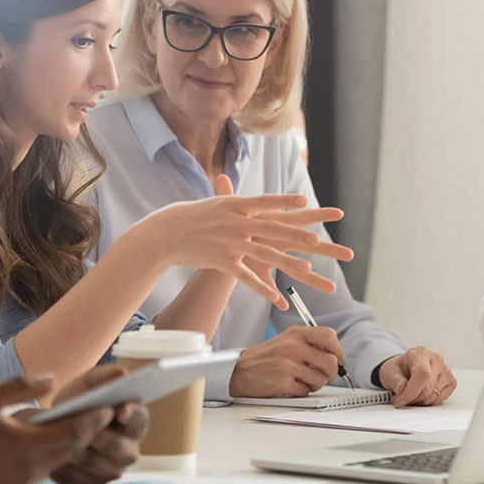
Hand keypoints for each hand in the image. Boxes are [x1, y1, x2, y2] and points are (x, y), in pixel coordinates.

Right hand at [0, 374, 113, 483]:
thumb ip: (21, 386)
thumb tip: (52, 379)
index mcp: (23, 448)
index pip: (72, 434)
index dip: (93, 420)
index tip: (109, 406)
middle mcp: (25, 473)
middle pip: (69, 452)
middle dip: (87, 432)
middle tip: (103, 414)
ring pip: (54, 464)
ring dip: (69, 446)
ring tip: (81, 425)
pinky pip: (38, 475)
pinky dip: (49, 458)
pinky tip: (48, 443)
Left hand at [49, 365, 148, 483]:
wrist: (56, 424)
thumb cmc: (79, 401)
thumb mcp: (88, 383)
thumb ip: (104, 376)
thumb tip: (121, 373)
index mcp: (135, 420)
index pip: (140, 418)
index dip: (132, 415)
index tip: (120, 410)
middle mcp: (130, 448)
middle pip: (121, 449)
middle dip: (101, 437)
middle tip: (83, 427)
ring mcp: (113, 469)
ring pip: (101, 467)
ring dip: (82, 453)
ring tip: (64, 440)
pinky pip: (83, 482)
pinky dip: (69, 470)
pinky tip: (57, 456)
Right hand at [143, 177, 340, 308]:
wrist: (166, 233)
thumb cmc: (190, 216)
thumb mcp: (213, 203)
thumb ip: (231, 197)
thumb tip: (240, 186)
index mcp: (235, 205)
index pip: (265, 201)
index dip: (285, 202)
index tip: (305, 202)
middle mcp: (235, 222)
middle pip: (271, 229)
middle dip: (296, 235)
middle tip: (316, 240)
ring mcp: (230, 242)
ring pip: (264, 254)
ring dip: (288, 263)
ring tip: (307, 270)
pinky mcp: (222, 261)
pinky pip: (246, 277)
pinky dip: (262, 288)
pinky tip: (277, 298)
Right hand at [229, 325, 346, 396]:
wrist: (239, 370)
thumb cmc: (265, 357)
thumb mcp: (286, 340)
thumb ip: (309, 343)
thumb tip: (335, 356)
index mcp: (295, 333)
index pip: (329, 336)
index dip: (338, 351)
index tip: (337, 359)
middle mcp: (293, 346)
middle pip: (331, 362)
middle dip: (331, 373)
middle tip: (323, 375)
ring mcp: (288, 364)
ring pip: (321, 379)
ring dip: (315, 384)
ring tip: (303, 380)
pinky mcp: (283, 382)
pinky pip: (306, 391)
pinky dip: (301, 391)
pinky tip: (291, 385)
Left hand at [378, 348, 456, 406]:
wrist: (406, 368)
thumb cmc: (398, 369)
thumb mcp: (390, 372)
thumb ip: (395, 380)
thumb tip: (402, 389)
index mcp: (420, 353)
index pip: (422, 373)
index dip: (411, 391)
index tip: (401, 400)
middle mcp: (436, 360)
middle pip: (428, 389)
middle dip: (412, 399)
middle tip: (401, 399)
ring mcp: (446, 371)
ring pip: (434, 397)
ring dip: (419, 402)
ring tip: (409, 396)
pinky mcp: (451, 382)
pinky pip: (440, 400)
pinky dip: (428, 403)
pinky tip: (420, 395)